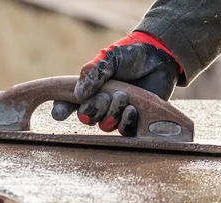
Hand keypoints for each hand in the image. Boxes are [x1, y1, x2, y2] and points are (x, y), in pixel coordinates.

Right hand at [52, 32, 180, 135]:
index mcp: (87, 89)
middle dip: (93, 109)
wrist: (160, 57)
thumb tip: (77, 94)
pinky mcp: (132, 120)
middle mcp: (98, 104)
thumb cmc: (131, 54)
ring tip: (123, 96)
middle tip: (105, 96)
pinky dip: (125, 121)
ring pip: (104, 125)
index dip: (61, 110)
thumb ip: (93, 72)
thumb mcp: (110, 57)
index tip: (59, 113)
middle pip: (85, 117)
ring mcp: (115, 113)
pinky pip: (123, 131)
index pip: (67, 103)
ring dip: (112, 113)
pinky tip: (131, 109)